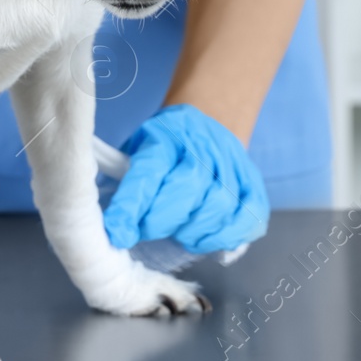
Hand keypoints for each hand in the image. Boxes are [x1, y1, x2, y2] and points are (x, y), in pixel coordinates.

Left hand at [102, 104, 269, 254]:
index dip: (131, 206)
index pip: (148, 171)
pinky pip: (247, 216)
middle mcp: (202, 145)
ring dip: (194, 231)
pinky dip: (226, 236)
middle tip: (147, 232)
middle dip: (162, 220)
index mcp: (166, 135)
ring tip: (179, 235)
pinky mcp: (253, 183)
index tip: (118, 233)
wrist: (209, 120)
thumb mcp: (139, 148)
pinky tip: (207, 240)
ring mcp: (232, 163)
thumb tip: (106, 222)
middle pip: (187, 187)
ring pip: (218, 204)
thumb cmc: (165, 146)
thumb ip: (125, 178)